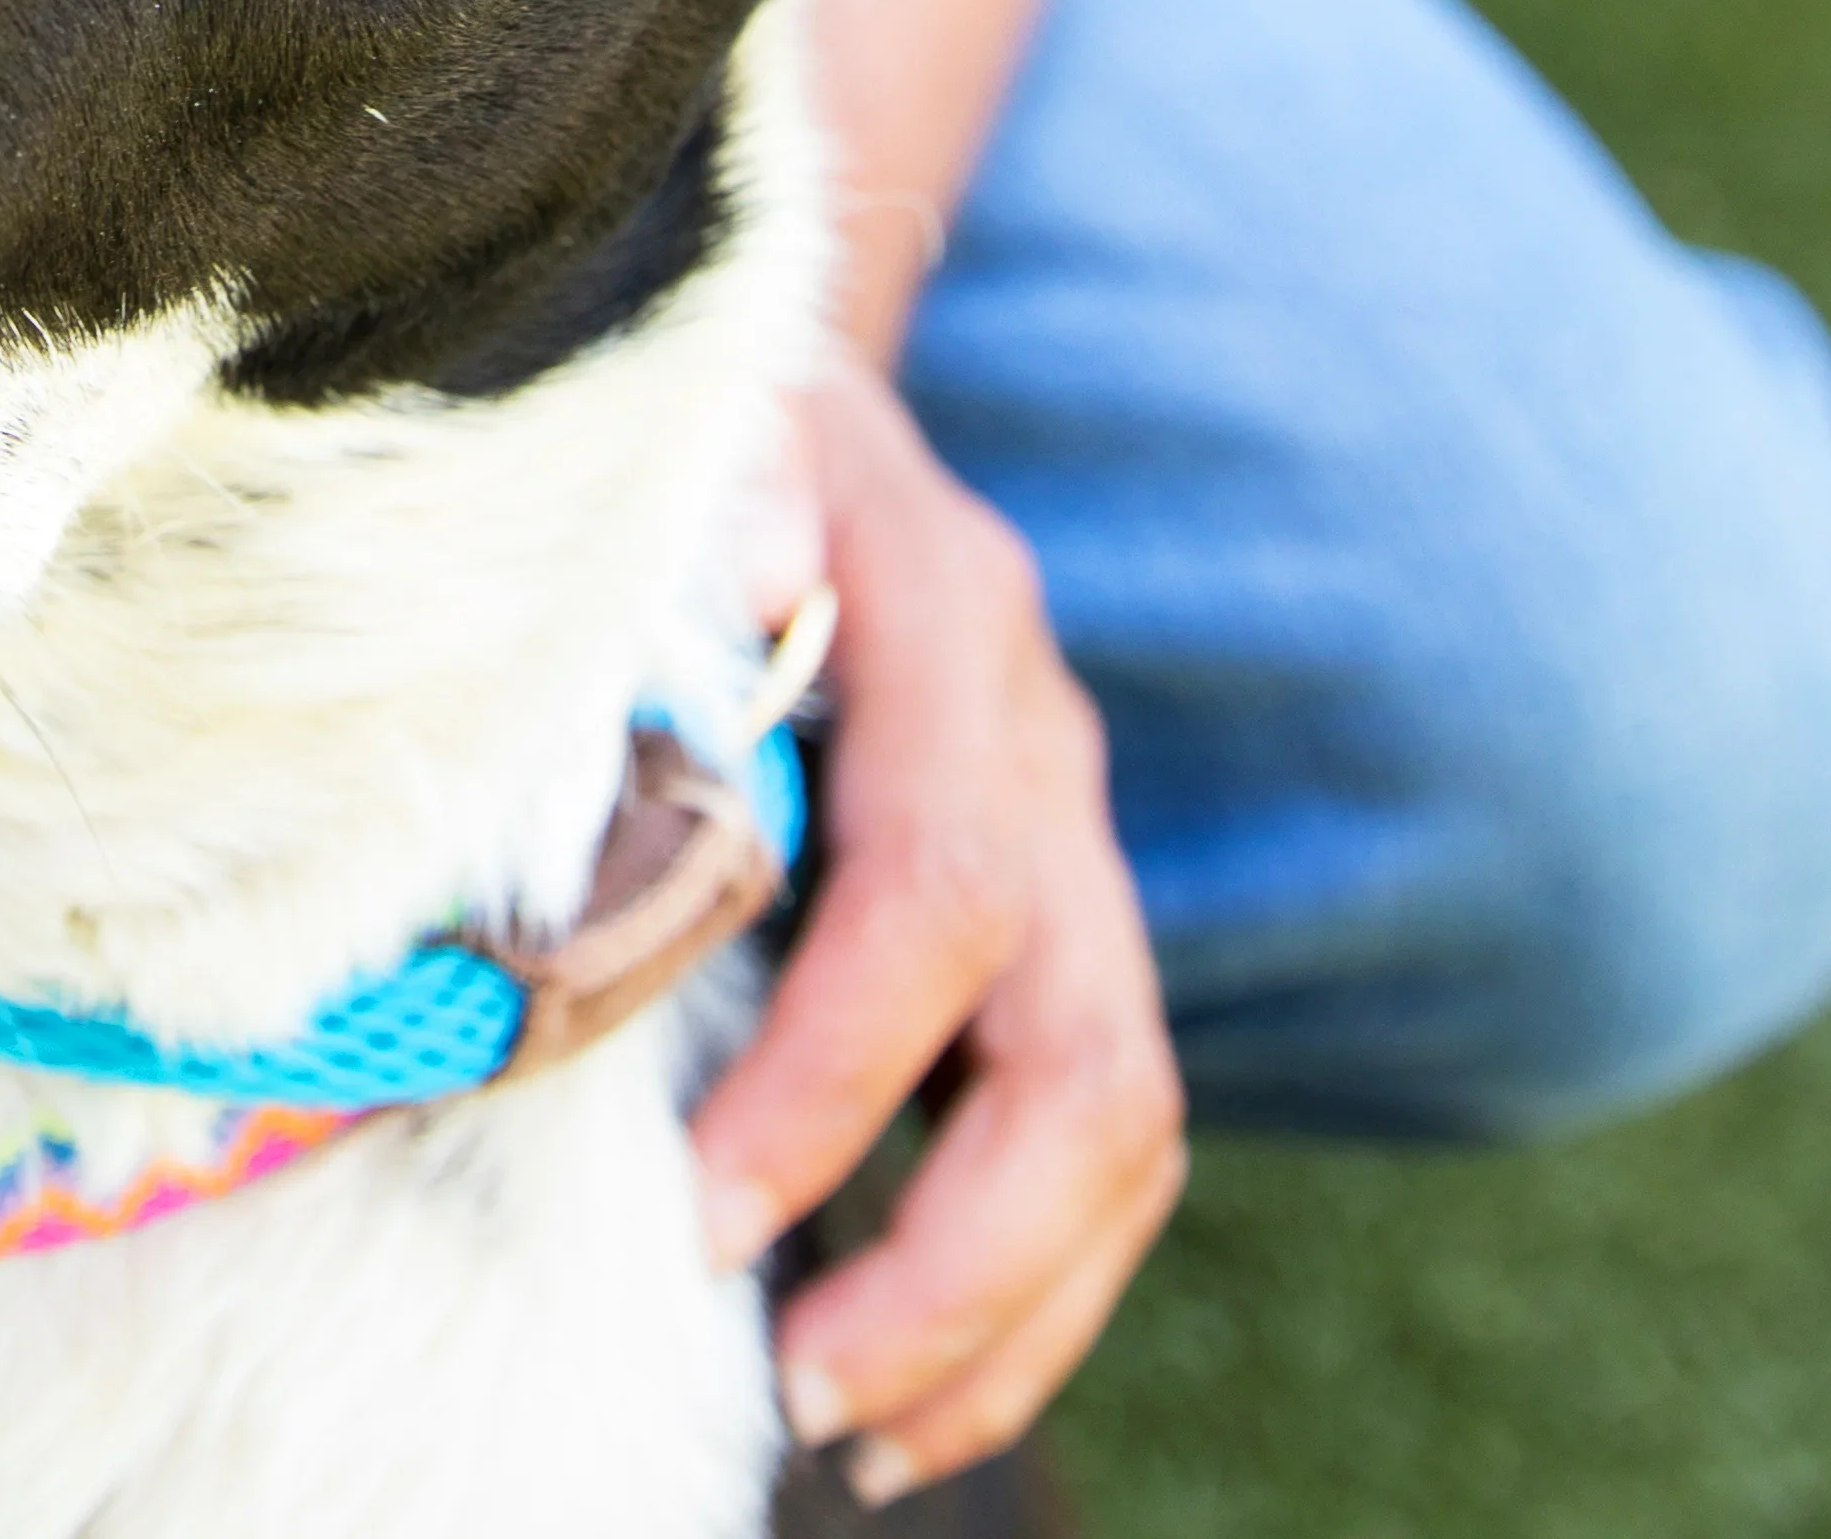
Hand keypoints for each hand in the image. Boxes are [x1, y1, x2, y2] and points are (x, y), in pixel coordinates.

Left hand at [688, 368, 1186, 1498]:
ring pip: (1121, 1133)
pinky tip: (901, 1391)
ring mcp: (1074, 861)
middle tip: (802, 1384)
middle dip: (959, 1258)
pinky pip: (1090, 1145)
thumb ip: (722, 492)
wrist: (818, 397)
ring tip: (852, 1433)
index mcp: (959, 651)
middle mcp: (1048, 772)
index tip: (710, 1211)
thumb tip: (740, 561)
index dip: (842, 1071)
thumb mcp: (710, 418)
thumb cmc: (718, 433)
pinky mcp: (1053, 938)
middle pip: (1086, 1063)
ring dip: (1002, 1314)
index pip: (940, 901)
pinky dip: (1017, 1292)